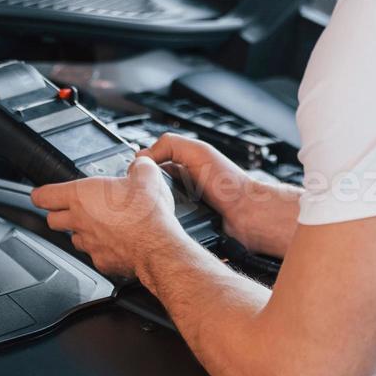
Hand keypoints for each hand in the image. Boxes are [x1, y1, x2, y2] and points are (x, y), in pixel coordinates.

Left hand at [30, 155, 187, 277]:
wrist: (159, 246)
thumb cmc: (147, 213)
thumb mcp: (146, 174)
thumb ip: (138, 165)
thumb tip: (140, 163)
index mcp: (82, 196)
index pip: (43, 196)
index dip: (39, 194)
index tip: (40, 194)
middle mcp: (80, 221)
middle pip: (53, 219)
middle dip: (58, 213)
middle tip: (70, 208)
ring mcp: (90, 244)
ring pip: (74, 238)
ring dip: (82, 231)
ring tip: (100, 225)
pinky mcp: (102, 262)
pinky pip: (95, 255)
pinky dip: (102, 249)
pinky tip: (117, 243)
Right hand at [137, 132, 297, 252]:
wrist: (246, 215)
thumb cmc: (228, 182)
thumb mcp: (197, 151)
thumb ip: (169, 145)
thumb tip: (141, 156)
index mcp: (182, 167)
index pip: (149, 167)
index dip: (139, 170)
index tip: (129, 175)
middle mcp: (180, 188)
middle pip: (148, 190)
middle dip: (142, 193)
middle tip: (137, 197)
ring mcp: (181, 210)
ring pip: (153, 210)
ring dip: (151, 211)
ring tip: (146, 212)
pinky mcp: (183, 229)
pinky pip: (164, 227)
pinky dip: (161, 226)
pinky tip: (160, 226)